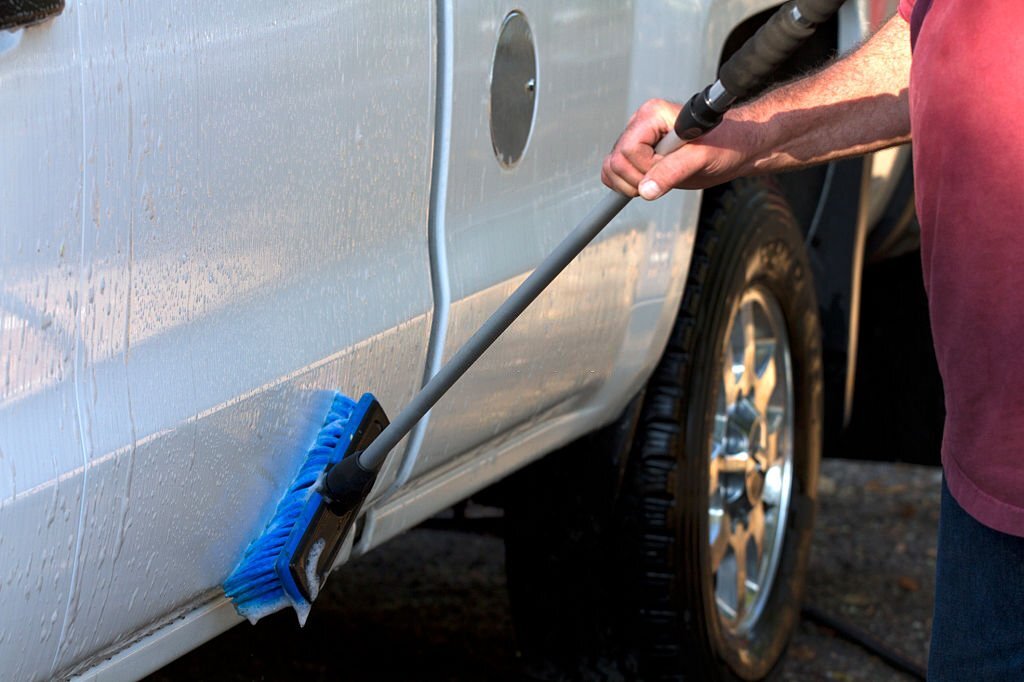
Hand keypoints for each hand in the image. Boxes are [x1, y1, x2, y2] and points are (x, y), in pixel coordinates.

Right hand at [601, 98, 757, 199]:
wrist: (736, 148)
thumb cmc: (725, 144)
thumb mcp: (701, 159)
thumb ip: (672, 172)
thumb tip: (645, 191)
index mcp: (652, 115)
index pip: (628, 150)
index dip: (646, 167)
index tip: (671, 168)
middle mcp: (640, 125)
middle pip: (615, 161)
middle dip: (638, 178)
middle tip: (667, 177)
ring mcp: (637, 141)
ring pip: (610, 169)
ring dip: (631, 184)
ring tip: (660, 181)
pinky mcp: (638, 156)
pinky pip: (613, 174)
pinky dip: (625, 186)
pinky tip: (649, 185)